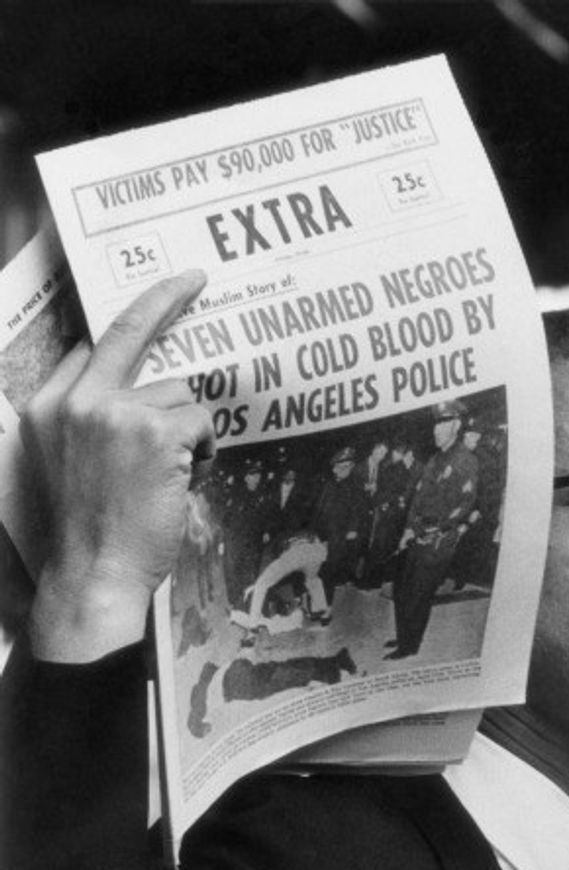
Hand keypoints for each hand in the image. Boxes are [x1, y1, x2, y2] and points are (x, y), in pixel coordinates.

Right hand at [25, 270, 214, 660]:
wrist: (93, 576)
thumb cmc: (91, 532)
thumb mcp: (69, 464)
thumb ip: (92, 421)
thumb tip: (139, 390)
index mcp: (48, 406)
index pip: (92, 347)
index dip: (128, 326)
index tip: (151, 299)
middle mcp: (76, 400)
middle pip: (129, 332)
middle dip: (164, 297)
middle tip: (194, 278)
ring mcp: (115, 413)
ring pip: (179, 394)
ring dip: (188, 432)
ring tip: (173, 475)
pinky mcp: (154, 433)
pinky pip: (200, 422)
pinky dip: (204, 451)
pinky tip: (187, 479)